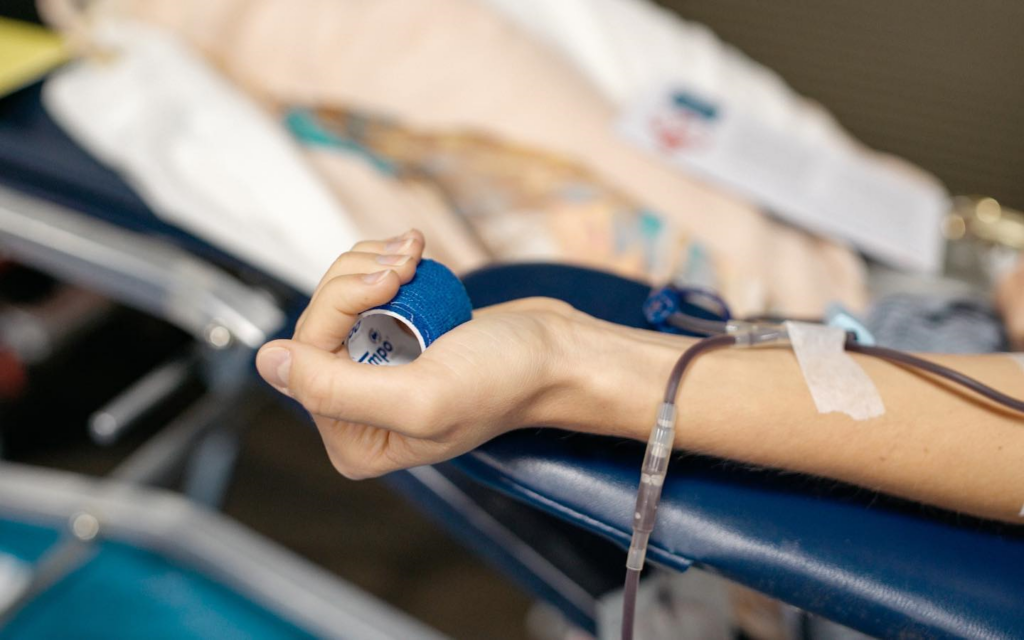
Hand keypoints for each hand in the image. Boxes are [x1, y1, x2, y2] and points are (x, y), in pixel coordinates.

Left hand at [255, 230, 581, 478]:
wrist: (558, 352)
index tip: (392, 282)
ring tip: (416, 257)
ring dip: (374, 263)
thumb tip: (266, 362)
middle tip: (407, 263)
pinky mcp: (396, 336)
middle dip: (360, 278)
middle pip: (320, 323)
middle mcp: (359, 409)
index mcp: (356, 440)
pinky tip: (417, 257)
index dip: (340, 306)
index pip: (308, 359)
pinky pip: (363, 289)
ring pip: (340, 298)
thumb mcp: (419, 397)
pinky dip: (385, 262)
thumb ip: (334, 390)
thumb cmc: (506, 380)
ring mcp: (377, 370)